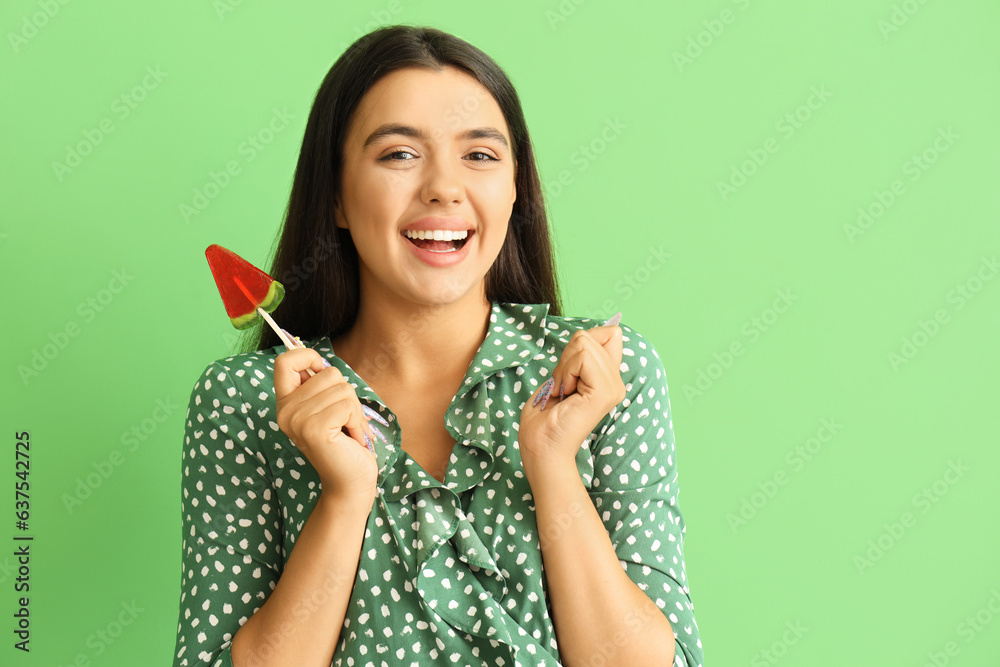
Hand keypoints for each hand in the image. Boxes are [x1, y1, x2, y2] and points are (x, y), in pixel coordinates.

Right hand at [274, 348, 377, 505]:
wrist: (351, 481)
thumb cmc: (345, 442)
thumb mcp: (329, 407)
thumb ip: (321, 385)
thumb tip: (322, 363)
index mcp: (286, 402)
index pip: (285, 361)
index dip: (308, 357)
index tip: (323, 373)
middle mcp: (285, 411)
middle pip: (328, 372)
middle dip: (346, 394)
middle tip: (344, 421)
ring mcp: (297, 420)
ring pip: (341, 388)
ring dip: (354, 410)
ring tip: (347, 430)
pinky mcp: (314, 430)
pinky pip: (347, 406)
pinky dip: (357, 420)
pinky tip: (351, 438)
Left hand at [518, 323, 625, 482]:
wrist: (541, 451)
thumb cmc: (543, 420)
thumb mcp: (561, 376)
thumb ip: (577, 356)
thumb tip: (587, 334)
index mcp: (608, 379)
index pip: (610, 333)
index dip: (581, 344)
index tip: (567, 375)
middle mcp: (616, 383)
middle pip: (591, 335)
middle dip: (566, 358)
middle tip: (561, 389)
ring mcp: (613, 387)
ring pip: (584, 343)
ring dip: (564, 367)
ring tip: (563, 394)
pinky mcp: (604, 392)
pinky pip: (582, 357)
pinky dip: (565, 372)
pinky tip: (564, 395)